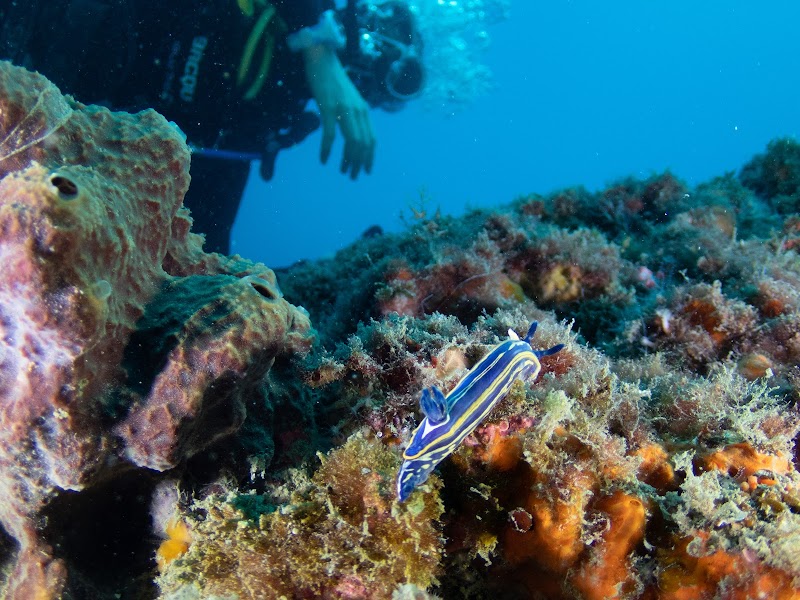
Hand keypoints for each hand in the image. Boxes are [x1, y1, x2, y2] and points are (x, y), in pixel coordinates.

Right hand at [303, 44, 374, 178]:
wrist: (322, 59)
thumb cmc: (333, 80)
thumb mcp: (349, 99)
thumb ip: (353, 114)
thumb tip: (354, 133)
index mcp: (363, 110)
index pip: (372, 140)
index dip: (370, 158)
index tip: (365, 170)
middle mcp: (357, 111)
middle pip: (363, 144)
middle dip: (358, 163)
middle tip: (352, 176)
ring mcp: (344, 109)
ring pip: (351, 142)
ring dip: (347, 160)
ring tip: (342, 171)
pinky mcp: (329, 108)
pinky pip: (331, 134)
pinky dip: (328, 150)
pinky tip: (324, 159)